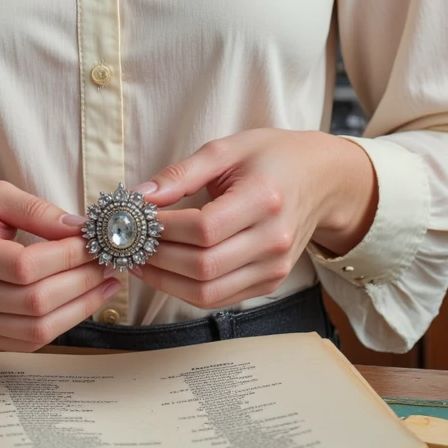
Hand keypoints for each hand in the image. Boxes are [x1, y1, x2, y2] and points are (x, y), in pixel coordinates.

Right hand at [0, 181, 116, 349]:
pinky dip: (63, 322)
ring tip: (105, 281)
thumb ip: (36, 210)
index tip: (95, 240)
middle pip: (35, 301)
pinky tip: (83, 300)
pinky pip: (29, 341)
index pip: (24, 265)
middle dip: (82, 281)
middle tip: (108, 260)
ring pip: (38, 329)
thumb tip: (80, 229)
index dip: (67, 256)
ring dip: (81, 307)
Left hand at [130, 129, 377, 310]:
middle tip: (126, 242)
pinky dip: (186, 290)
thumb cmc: (273, 157)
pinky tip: (164, 271)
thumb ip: (181, 173)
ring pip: (208, 292)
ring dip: (165, 280)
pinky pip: (220, 299)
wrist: (322, 179)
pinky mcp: (271, 283)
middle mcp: (274, 241)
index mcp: (264, 200)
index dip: (162, 229)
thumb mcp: (227, 149)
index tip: (134, 218)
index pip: (203, 229)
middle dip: (156, 257)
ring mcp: (275, 268)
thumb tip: (139, 196)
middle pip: (203, 266)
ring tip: (137, 259)